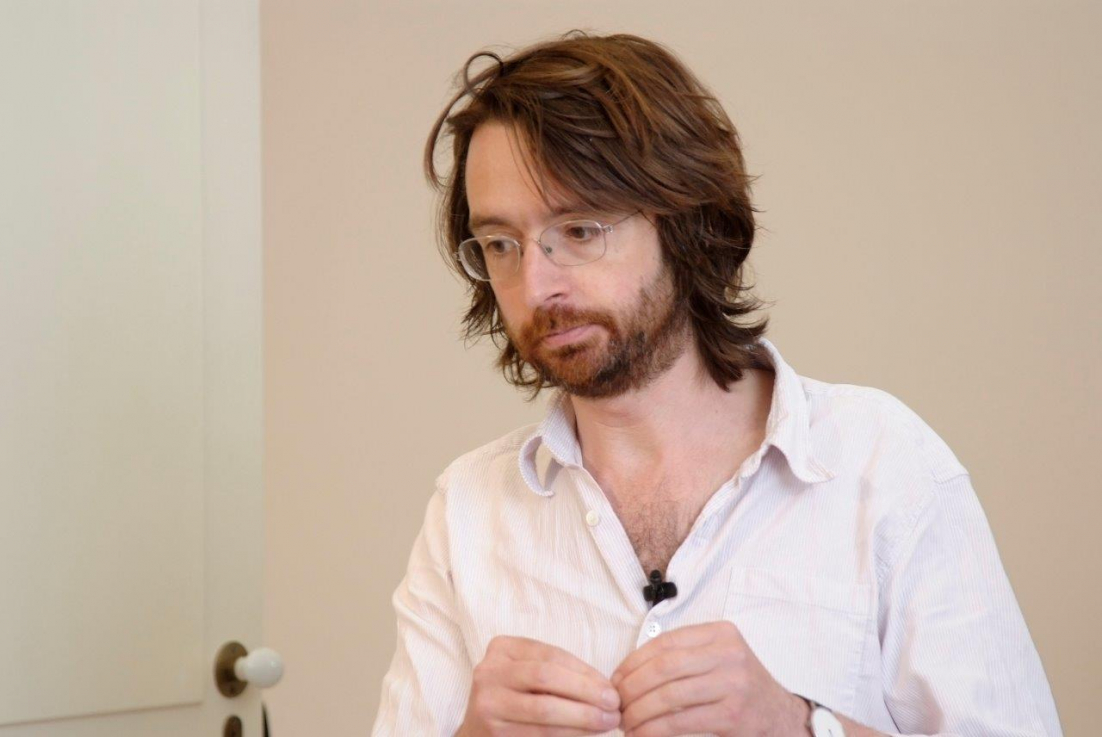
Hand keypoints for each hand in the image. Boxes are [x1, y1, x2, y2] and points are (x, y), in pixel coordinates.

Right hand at [457, 635, 621, 735]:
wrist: (478, 733)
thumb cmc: (514, 701)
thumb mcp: (529, 676)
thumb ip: (559, 674)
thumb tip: (605, 687)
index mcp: (502, 648)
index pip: (551, 655)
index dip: (585, 671)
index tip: (610, 686)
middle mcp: (489, 671)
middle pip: (546, 676)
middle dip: (586, 691)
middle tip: (613, 704)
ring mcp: (487, 702)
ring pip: (544, 707)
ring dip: (583, 716)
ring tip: (607, 721)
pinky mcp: (494, 731)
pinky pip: (540, 732)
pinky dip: (569, 733)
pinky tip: (587, 734)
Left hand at [611, 621, 807, 736]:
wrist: (781, 717)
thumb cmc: (739, 688)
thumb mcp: (718, 659)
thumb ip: (683, 656)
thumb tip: (627, 672)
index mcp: (721, 633)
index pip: (665, 642)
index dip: (633, 661)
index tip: (616, 680)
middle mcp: (729, 653)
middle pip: (664, 667)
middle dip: (632, 687)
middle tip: (616, 704)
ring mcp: (733, 683)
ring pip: (669, 695)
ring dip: (639, 712)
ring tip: (626, 723)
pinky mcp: (733, 715)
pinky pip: (681, 721)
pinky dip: (655, 730)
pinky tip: (643, 735)